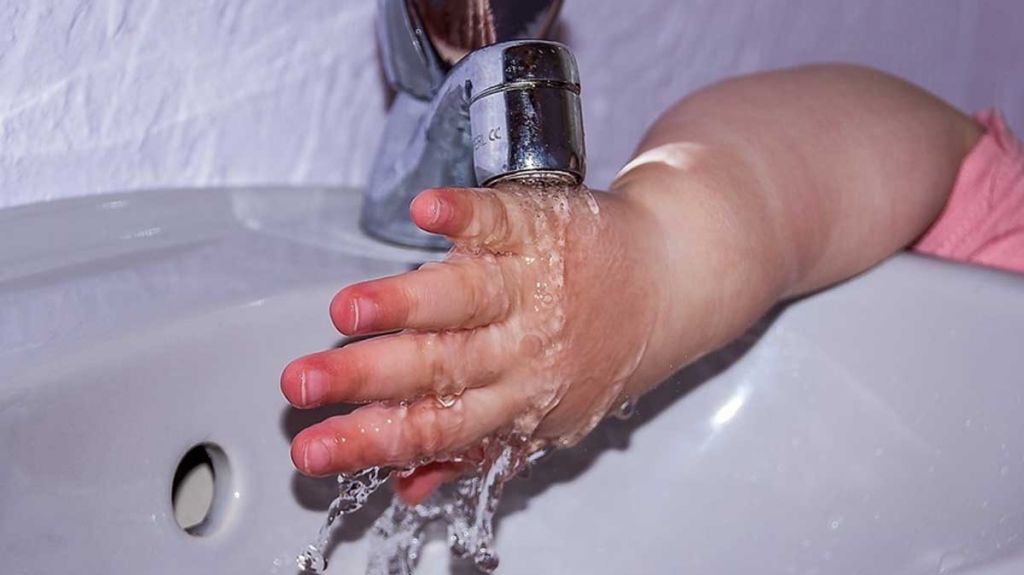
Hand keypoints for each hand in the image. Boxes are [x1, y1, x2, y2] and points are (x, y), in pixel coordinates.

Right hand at [280, 183, 666, 498]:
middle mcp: (521, 346)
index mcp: (517, 398)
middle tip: (303, 383)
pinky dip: (464, 215)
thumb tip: (406, 490)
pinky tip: (428, 212)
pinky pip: (501, 221)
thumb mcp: (545, 417)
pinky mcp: (539, 228)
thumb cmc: (598, 350)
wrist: (667, 283)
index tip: (312, 450)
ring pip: (466, 298)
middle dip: (365, 377)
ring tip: (349, 311)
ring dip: (406, 303)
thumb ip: (474, 453)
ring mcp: (530, 284)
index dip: (372, 441)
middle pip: (438, 366)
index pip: (435, 428)